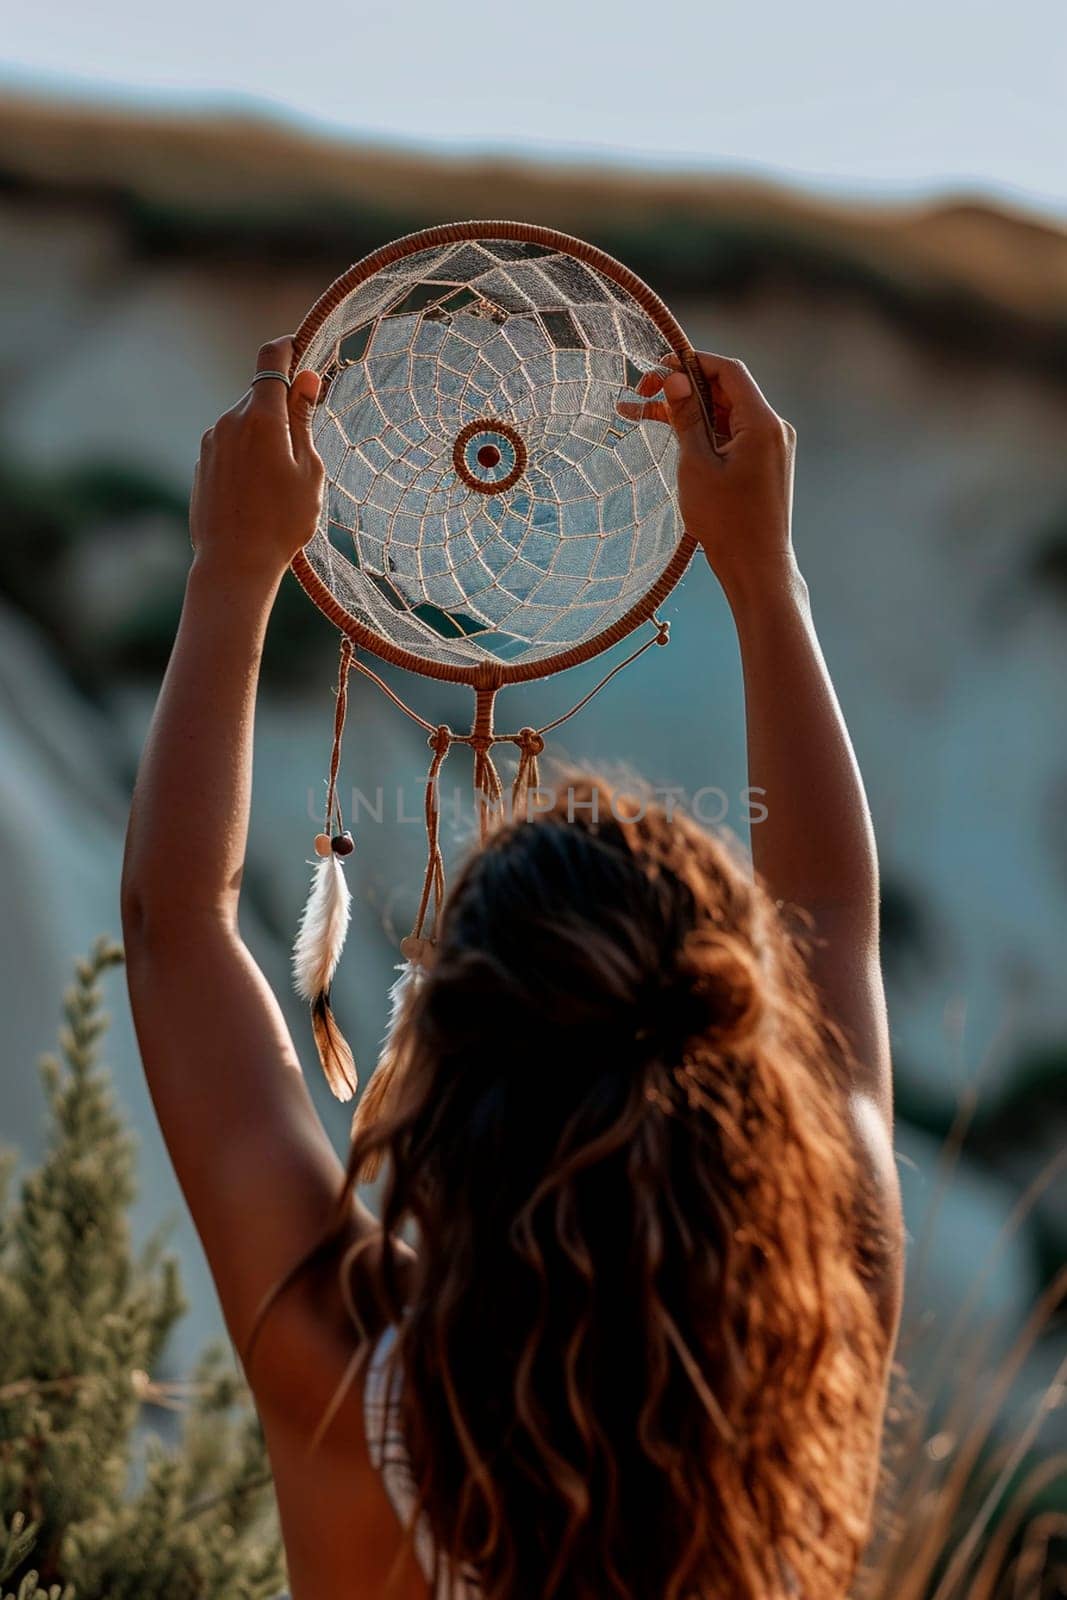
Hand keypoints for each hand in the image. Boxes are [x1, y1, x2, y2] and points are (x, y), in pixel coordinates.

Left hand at [190, 337, 323, 582]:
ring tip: (280, 483)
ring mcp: (212, 442)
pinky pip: (231, 445)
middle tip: (304, 448)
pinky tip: (258, 493)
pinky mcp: (202, 462)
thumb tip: (305, 378)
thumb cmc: (282, 521)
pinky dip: (248, 456)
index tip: (302, 352)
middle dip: (283, 410)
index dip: (288, 348)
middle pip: (261, 396)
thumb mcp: (308, 470)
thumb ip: (303, 419)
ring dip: (265, 437)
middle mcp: (230, 421)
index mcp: (261, 418)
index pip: (271, 360)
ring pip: (246, 423)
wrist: (234, 564)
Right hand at [626, 352, 796, 600]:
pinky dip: (702, 433)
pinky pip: (730, 436)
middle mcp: (772, 429)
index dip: (692, 362)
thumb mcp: (696, 465)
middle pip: (725, 390)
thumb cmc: (726, 522)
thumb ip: (686, 418)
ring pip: (723, 414)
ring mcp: (769, 447)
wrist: (755, 567)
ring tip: (641, 412)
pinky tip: (670, 434)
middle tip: (642, 392)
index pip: (728, 371)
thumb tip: (674, 380)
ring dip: (687, 412)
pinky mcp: (762, 463)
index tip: (659, 367)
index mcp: (762, 423)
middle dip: (683, 387)